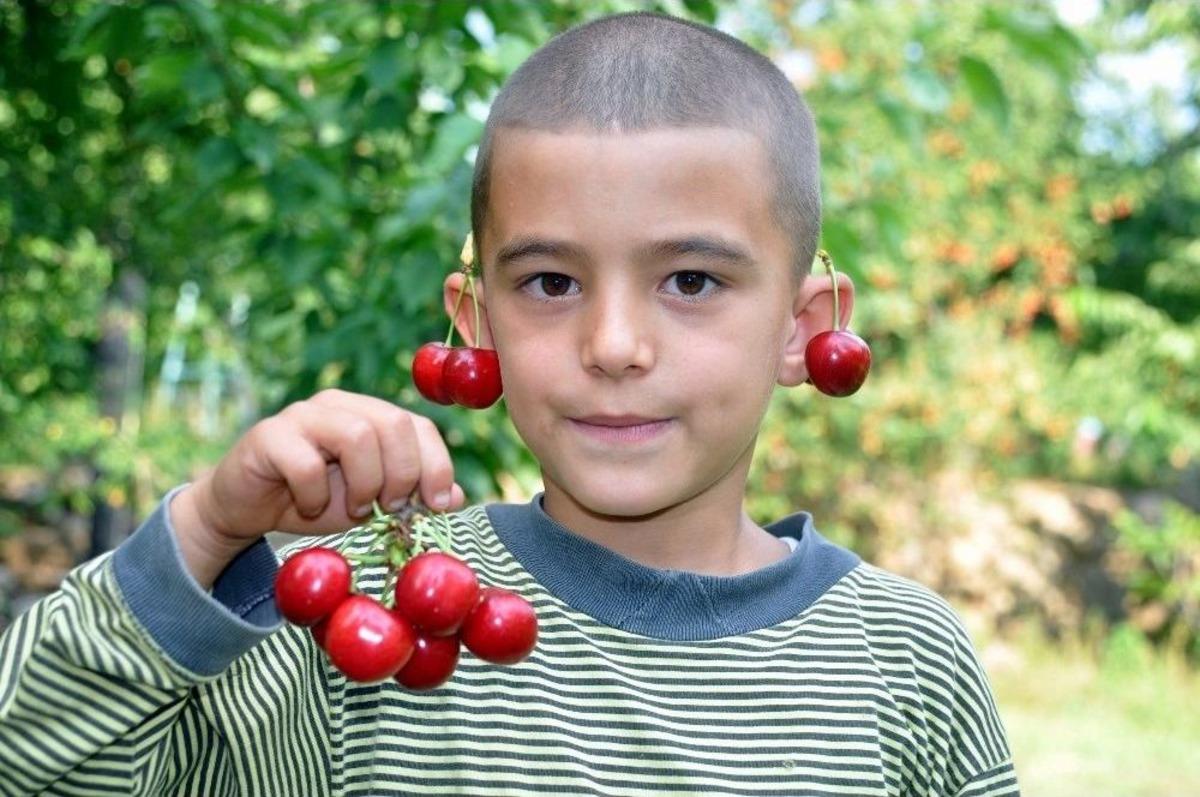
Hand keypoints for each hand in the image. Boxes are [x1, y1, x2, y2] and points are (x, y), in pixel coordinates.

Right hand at [170, 389, 464, 588]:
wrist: (245, 509)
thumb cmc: (314, 501)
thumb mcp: (372, 504)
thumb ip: (412, 496)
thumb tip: (458, 497)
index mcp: (370, 414)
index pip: (419, 426)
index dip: (437, 465)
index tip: (437, 505)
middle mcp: (339, 405)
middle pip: (393, 424)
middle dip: (402, 474)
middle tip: (390, 509)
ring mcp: (302, 415)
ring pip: (357, 435)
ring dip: (364, 483)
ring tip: (354, 509)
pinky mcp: (268, 436)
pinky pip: (306, 462)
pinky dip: (315, 494)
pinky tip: (309, 506)